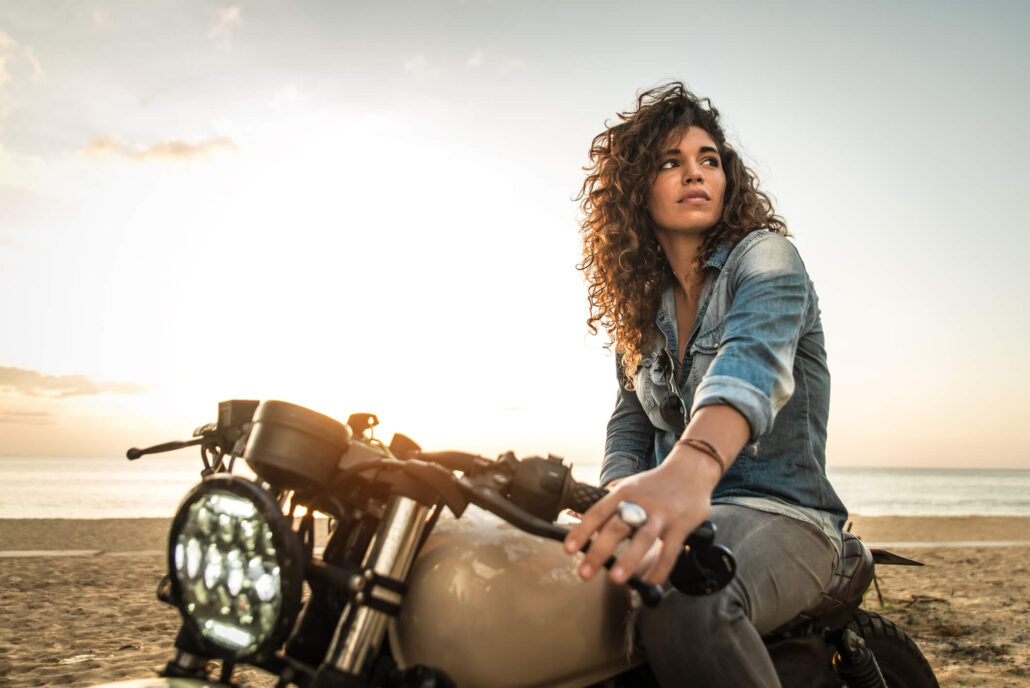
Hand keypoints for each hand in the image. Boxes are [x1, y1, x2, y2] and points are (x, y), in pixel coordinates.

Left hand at [563, 445, 720, 584]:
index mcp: (624, 493)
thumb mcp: (630, 487)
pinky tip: (649, 582)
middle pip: (616, 527)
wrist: (691, 470)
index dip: (581, 531)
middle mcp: (641, 503)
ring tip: (616, 579)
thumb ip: (612, 507)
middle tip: (584, 573)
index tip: (569, 550)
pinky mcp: (681, 526)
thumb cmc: (654, 485)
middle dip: (598, 551)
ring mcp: (661, 515)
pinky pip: (670, 552)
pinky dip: (659, 569)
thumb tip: (589, 531)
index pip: (597, 513)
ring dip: (629, 560)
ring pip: (644, 539)